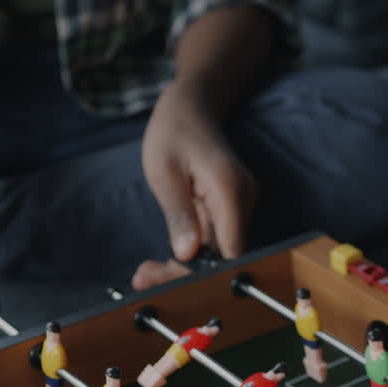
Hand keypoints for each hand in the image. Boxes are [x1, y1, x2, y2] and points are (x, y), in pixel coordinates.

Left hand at [139, 81, 256, 286]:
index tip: (165, 279)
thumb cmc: (173, 131)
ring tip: (145, 272)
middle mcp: (243, 201)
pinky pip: (213, 240)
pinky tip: (160, 260)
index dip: (200, 272)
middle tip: (144, 278)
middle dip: (185, 273)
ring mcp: (240, 206)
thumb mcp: (164, 172)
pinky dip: (189, 252)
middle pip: (223, 256)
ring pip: (217, 252)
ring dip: (183, 266)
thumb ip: (178, 214)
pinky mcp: (231, 210)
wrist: (192, 106)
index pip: (228, 251)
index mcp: (230, 191)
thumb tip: (187, 254)